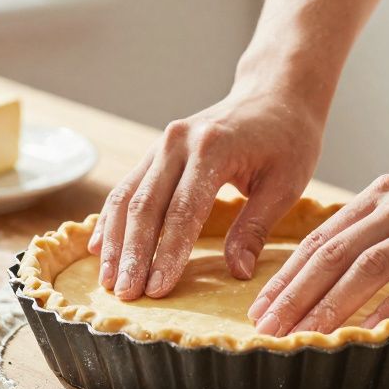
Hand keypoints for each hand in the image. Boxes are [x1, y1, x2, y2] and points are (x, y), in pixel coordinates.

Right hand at [88, 86, 323, 299]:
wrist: (275, 93)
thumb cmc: (287, 139)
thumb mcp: (285, 183)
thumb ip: (255, 227)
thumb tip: (237, 272)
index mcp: (213, 148)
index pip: (183, 210)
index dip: (168, 253)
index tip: (157, 290)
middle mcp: (178, 142)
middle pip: (146, 205)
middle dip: (134, 255)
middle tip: (126, 295)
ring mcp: (162, 144)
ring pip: (127, 197)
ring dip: (115, 242)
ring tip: (110, 282)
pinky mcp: (155, 152)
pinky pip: (126, 188)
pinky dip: (111, 220)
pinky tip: (100, 249)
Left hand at [247, 149, 388, 334]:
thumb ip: (381, 228)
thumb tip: (336, 267)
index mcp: (383, 195)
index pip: (321, 238)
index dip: (287, 275)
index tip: (260, 307)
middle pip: (334, 253)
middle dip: (295, 294)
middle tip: (266, 328)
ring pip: (370, 267)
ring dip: (331, 304)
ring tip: (303, 336)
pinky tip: (370, 329)